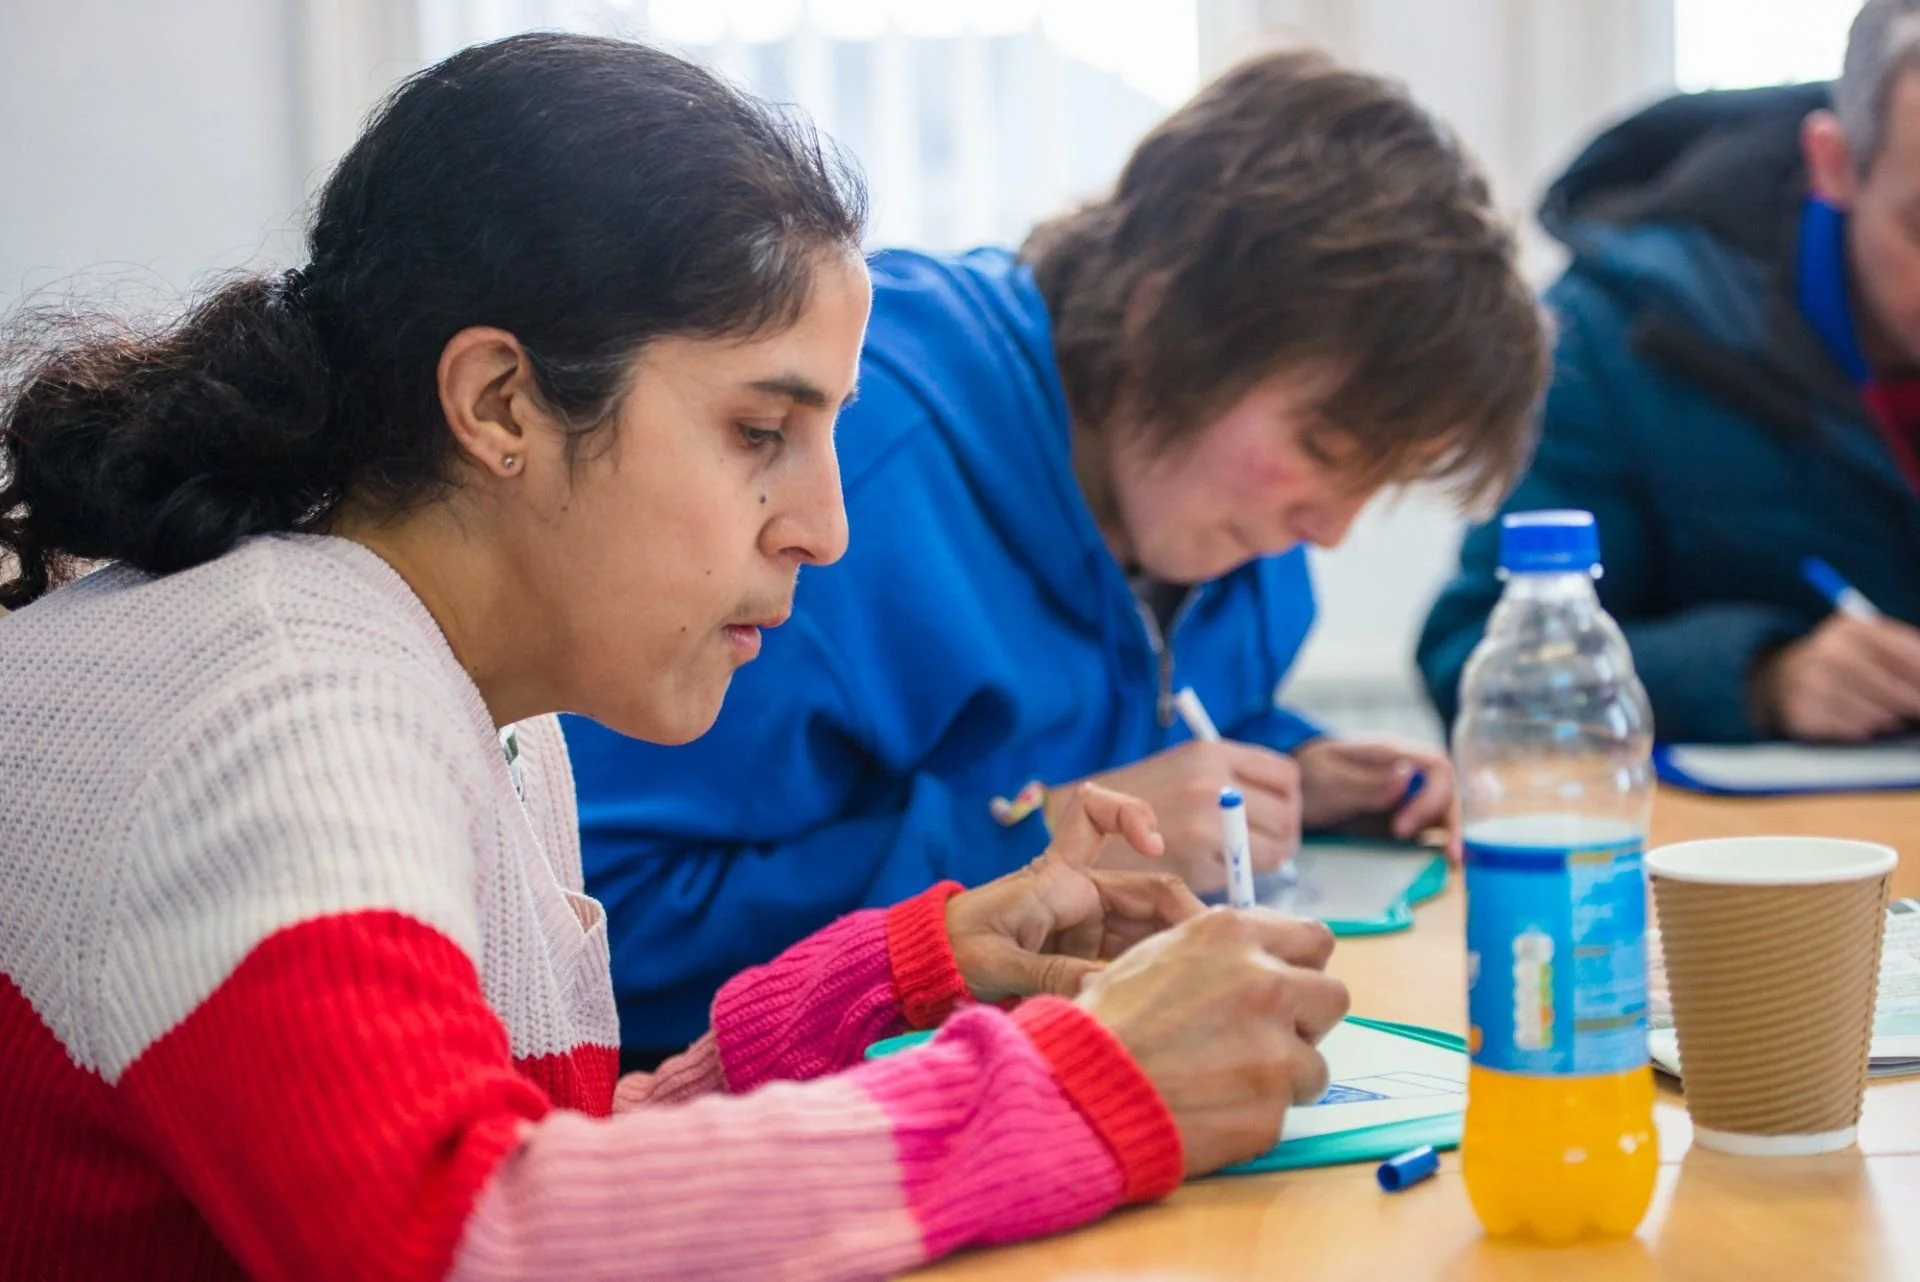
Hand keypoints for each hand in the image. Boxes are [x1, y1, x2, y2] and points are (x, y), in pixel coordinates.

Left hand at [945, 783, 1207, 1002]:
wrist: (930, 973)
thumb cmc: (955, 950)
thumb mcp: (997, 960)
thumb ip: (1050, 974)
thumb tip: (1107, 986)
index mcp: (1058, 877)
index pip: (1094, 815)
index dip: (1128, 815)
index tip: (1152, 843)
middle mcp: (1084, 897)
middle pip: (1153, 894)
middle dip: (1186, 919)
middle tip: (1213, 954)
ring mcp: (1092, 931)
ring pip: (1154, 934)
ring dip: (1175, 956)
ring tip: (1196, 986)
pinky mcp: (1092, 962)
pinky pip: (1136, 965)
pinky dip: (1154, 980)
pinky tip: (1169, 1003)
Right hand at [1043, 740, 1301, 891]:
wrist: (1074, 829)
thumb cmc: (1129, 805)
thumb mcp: (1178, 770)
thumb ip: (1223, 783)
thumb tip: (1278, 812)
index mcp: (1210, 753)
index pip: (1285, 775)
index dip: (1288, 801)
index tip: (1276, 816)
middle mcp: (1214, 783)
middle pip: (1287, 814)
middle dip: (1281, 836)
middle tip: (1262, 850)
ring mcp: (1208, 824)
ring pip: (1275, 849)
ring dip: (1264, 861)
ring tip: (1236, 865)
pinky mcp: (1198, 862)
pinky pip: (1245, 875)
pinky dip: (1239, 881)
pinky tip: (1213, 877)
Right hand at [1078, 908, 1350, 1174]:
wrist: (1078, 1091)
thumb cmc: (1105, 1022)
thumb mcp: (1155, 954)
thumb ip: (1219, 950)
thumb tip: (1263, 957)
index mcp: (1231, 936)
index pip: (1313, 939)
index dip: (1300, 965)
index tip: (1287, 984)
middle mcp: (1263, 983)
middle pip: (1333, 997)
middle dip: (1306, 1018)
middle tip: (1266, 1036)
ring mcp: (1274, 1050)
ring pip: (1314, 1064)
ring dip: (1281, 1074)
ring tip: (1227, 1081)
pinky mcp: (1271, 1109)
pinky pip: (1283, 1111)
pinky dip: (1254, 1114)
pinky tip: (1212, 1109)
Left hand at [1294, 737, 1459, 858]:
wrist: (1288, 787)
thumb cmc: (1305, 776)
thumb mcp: (1327, 780)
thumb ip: (1366, 782)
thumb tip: (1408, 776)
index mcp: (1390, 754)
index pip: (1437, 767)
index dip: (1431, 799)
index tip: (1401, 829)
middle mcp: (1404, 772)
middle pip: (1447, 790)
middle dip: (1451, 822)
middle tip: (1445, 856)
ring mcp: (1403, 793)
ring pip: (1441, 809)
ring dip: (1450, 834)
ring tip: (1451, 863)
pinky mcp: (1397, 813)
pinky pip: (1426, 825)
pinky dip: (1436, 841)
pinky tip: (1443, 860)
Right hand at [1751, 612, 1919, 740]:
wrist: (1778, 678)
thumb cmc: (1838, 660)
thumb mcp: (1865, 640)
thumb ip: (1902, 649)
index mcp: (1848, 628)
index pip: (1905, 652)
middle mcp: (1826, 653)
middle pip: (1894, 688)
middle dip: (1914, 702)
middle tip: (1919, 707)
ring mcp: (1812, 685)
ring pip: (1878, 713)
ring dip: (1890, 717)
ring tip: (1886, 712)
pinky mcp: (1804, 714)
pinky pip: (1856, 730)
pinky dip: (1865, 728)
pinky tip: (1861, 719)